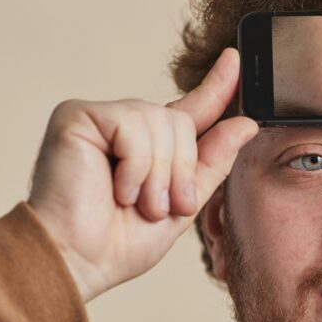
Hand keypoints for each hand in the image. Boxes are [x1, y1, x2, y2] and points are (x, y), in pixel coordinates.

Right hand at [27, 47, 257, 302]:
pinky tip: (117, 189)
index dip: (216, 85)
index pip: (190, 109)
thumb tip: (246, 123)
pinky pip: (133, 126)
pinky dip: (135, 166)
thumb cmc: (118, 244)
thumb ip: (213, 161)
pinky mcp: (77, 115)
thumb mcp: (183, 205)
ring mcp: (100, 118)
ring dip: (158, 175)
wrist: (76, 262)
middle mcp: (124, 127)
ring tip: (136, 203)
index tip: (234, 58)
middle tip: (158, 208)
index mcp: (149, 148)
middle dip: (180, 171)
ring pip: (161, 122)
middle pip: (181, 122)